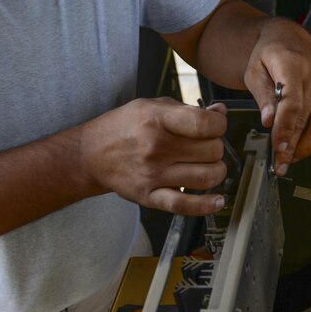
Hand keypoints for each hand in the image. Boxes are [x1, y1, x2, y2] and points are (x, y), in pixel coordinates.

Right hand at [76, 98, 227, 214]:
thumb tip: (220, 111)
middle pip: (211, 151)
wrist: (90, 154)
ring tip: (209, 166)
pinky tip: (218, 200)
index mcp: (157, 119)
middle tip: (207, 146)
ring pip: (206, 177)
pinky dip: (206, 205)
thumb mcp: (152, 105)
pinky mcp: (149, 196)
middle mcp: (155, 147)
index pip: (205, 124)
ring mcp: (153, 175)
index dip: (220, 124)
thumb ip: (187, 109)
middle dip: (217, 147)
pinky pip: (184, 205)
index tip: (217, 125)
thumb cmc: (124, 127)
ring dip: (216, 172)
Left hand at [243, 18, 310, 175]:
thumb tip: (269, 120)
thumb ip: (262, 95)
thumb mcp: (254, 71)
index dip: (285, 129)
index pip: (291, 104)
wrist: (286, 37)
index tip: (278, 148)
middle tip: (280, 164)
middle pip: (306, 117)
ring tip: (294, 158)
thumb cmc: (268, 55)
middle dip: (292, 144)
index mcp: (291, 64)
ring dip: (310, 144)